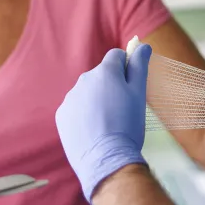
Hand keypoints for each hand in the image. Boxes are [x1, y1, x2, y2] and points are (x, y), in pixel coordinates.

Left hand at [55, 45, 150, 202]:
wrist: (106, 159)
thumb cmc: (128, 126)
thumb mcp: (139, 94)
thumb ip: (139, 66)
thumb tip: (142, 45)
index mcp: (104, 72)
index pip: (116, 56)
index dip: (127, 67)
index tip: (131, 84)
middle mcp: (83, 80)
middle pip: (101, 76)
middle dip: (111, 86)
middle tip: (123, 110)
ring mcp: (70, 98)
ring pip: (88, 93)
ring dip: (97, 101)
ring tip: (109, 124)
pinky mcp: (62, 116)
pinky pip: (76, 109)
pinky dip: (84, 116)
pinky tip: (94, 131)